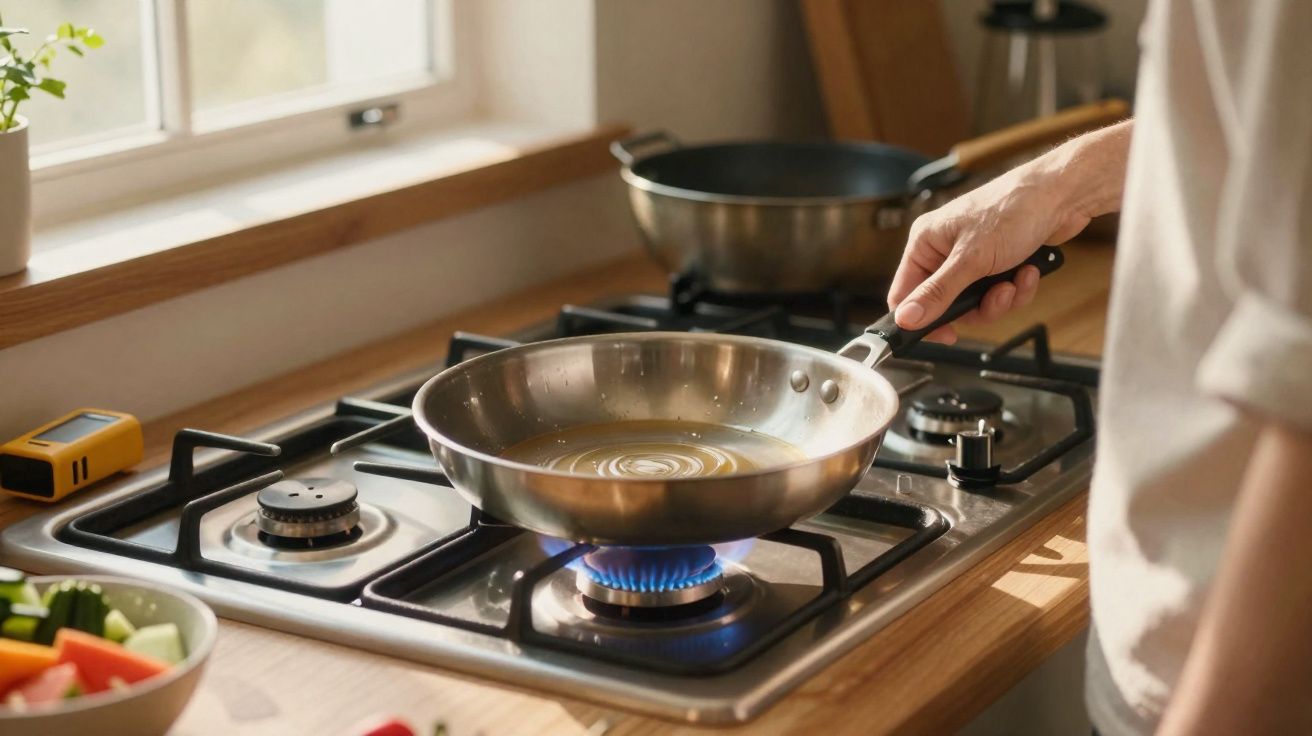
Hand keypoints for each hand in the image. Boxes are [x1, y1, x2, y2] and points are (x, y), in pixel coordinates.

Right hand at [887, 121, 1132, 342]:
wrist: (1063, 195)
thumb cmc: (1013, 209)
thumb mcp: (971, 259)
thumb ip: (937, 293)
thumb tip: (905, 319)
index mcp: (925, 242)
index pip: (905, 293)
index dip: (919, 318)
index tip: (943, 335)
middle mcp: (945, 250)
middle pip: (945, 304)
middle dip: (975, 307)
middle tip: (992, 299)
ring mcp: (973, 257)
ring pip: (975, 303)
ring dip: (1000, 299)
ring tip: (1014, 281)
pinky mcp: (998, 263)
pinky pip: (998, 294)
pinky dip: (1016, 289)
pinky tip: (1027, 271)